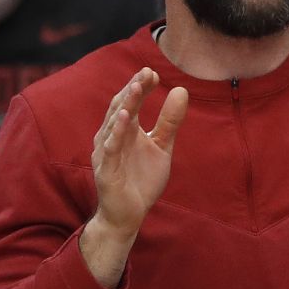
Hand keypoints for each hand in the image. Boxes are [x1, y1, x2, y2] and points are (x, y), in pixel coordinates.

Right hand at [90, 67, 189, 236]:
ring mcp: (106, 153)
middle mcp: (111, 137)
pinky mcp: (106, 171)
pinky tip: (125, 117)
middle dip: (133, 89)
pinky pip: (111, 148)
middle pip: (121, 107)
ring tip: (137, 87)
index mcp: (125, 130)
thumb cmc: (141, 180)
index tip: (154, 72)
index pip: (131, 102)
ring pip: (114, 124)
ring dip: (126, 105)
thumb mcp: (161, 147)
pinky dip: (116, 132)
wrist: (128, 216)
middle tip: (147, 72)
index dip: (141, 87)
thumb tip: (182, 90)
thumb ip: (169, 121)